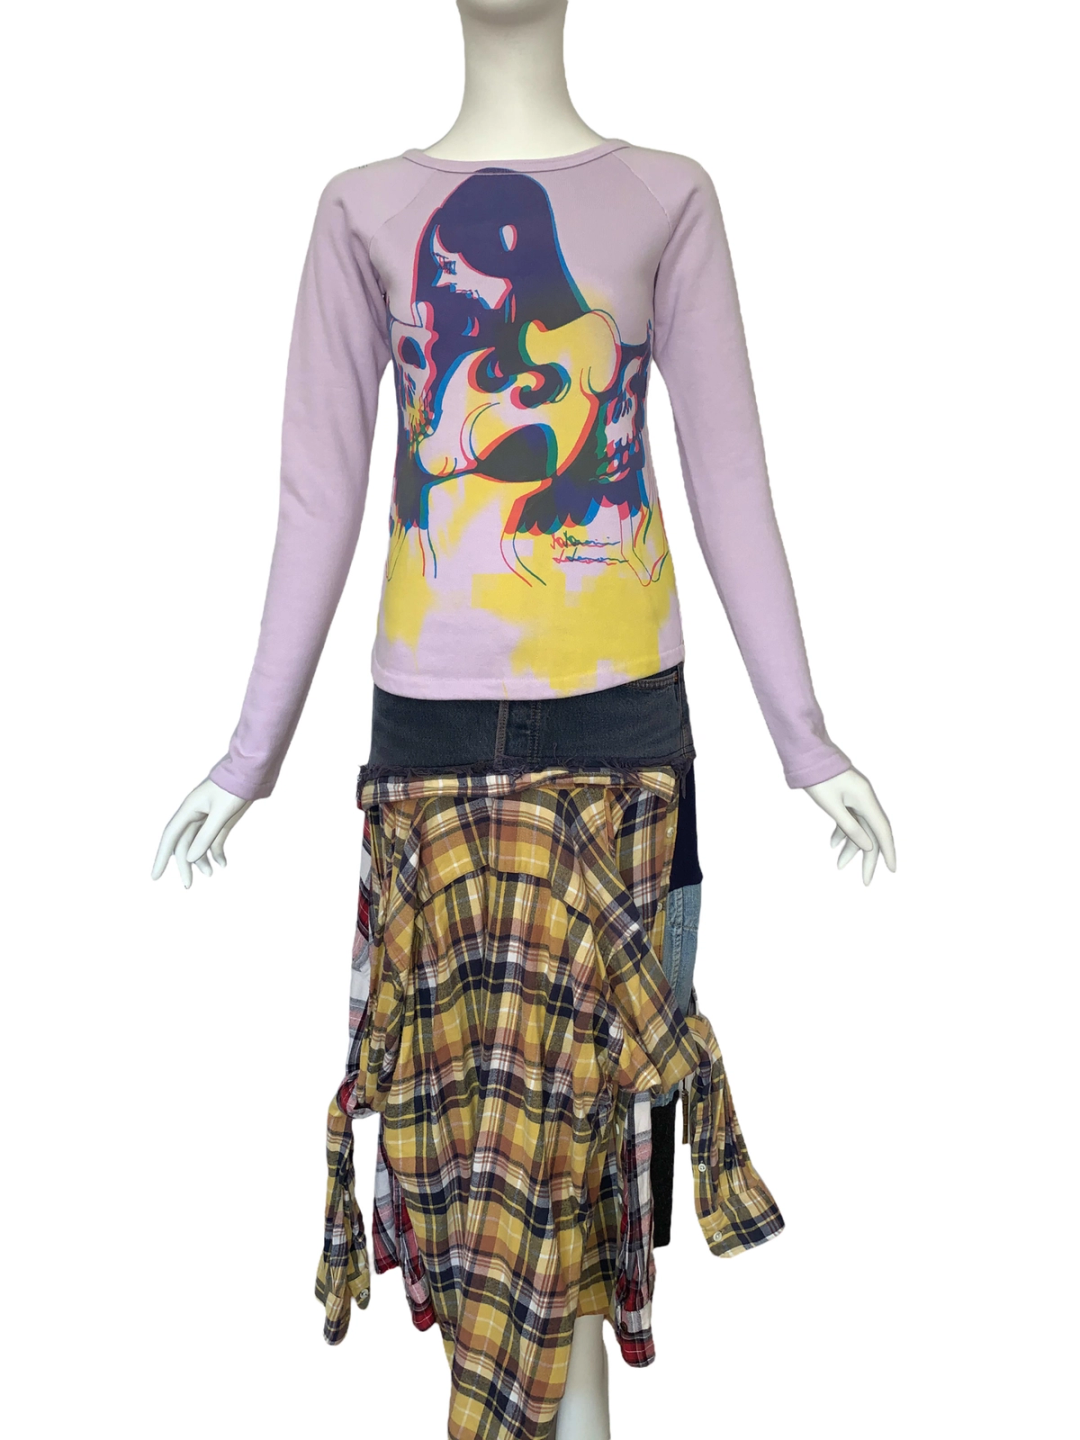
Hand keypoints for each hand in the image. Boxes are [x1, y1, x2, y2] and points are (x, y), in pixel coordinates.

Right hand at [150, 779, 252, 888]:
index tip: (155, 876)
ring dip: (202, 859)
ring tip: (211, 874)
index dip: (161, 857)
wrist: (252, 770)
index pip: (170, 837)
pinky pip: (214, 839)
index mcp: (189, 809)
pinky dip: (217, 852)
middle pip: (184, 844)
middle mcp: (195, 814)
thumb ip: (207, 835)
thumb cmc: (235, 787)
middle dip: (184, 865)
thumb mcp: (222, 813)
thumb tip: (190, 858)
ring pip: (198, 843)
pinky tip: (223, 864)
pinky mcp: (220, 819)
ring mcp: (207, 817)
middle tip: (188, 885)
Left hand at [802, 767, 894, 885]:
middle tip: (865, 882)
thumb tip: (868, 847)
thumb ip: (849, 827)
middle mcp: (865, 799)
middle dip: (868, 858)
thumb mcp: (831, 806)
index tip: (892, 870)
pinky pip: (849, 818)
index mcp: (866, 799)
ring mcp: (856, 797)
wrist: (807, 751)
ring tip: (839, 866)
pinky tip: (832, 845)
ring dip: (851, 847)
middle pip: (872, 833)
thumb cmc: (817, 777)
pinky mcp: (846, 796)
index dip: (889, 852)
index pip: (882, 831)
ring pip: (859, 827)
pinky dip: (842, 832)